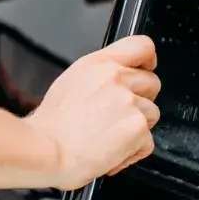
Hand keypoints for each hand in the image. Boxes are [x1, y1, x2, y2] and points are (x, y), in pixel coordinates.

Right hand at [24, 35, 160, 188]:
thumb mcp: (69, 84)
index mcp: (98, 64)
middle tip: (118, 117)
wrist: (46, 152)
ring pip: (151, 114)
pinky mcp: (138, 127)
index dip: (148, 60)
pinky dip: (133, 153)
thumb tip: (115, 83)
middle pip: (152, 83)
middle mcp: (116, 78)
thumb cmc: (49, 128)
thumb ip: (99, 77)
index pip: (141, 46)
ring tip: (108, 139)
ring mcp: (130, 102)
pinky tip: (110, 153)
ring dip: (136, 129)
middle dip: (141, 101)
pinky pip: (148, 142)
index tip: (146, 69)